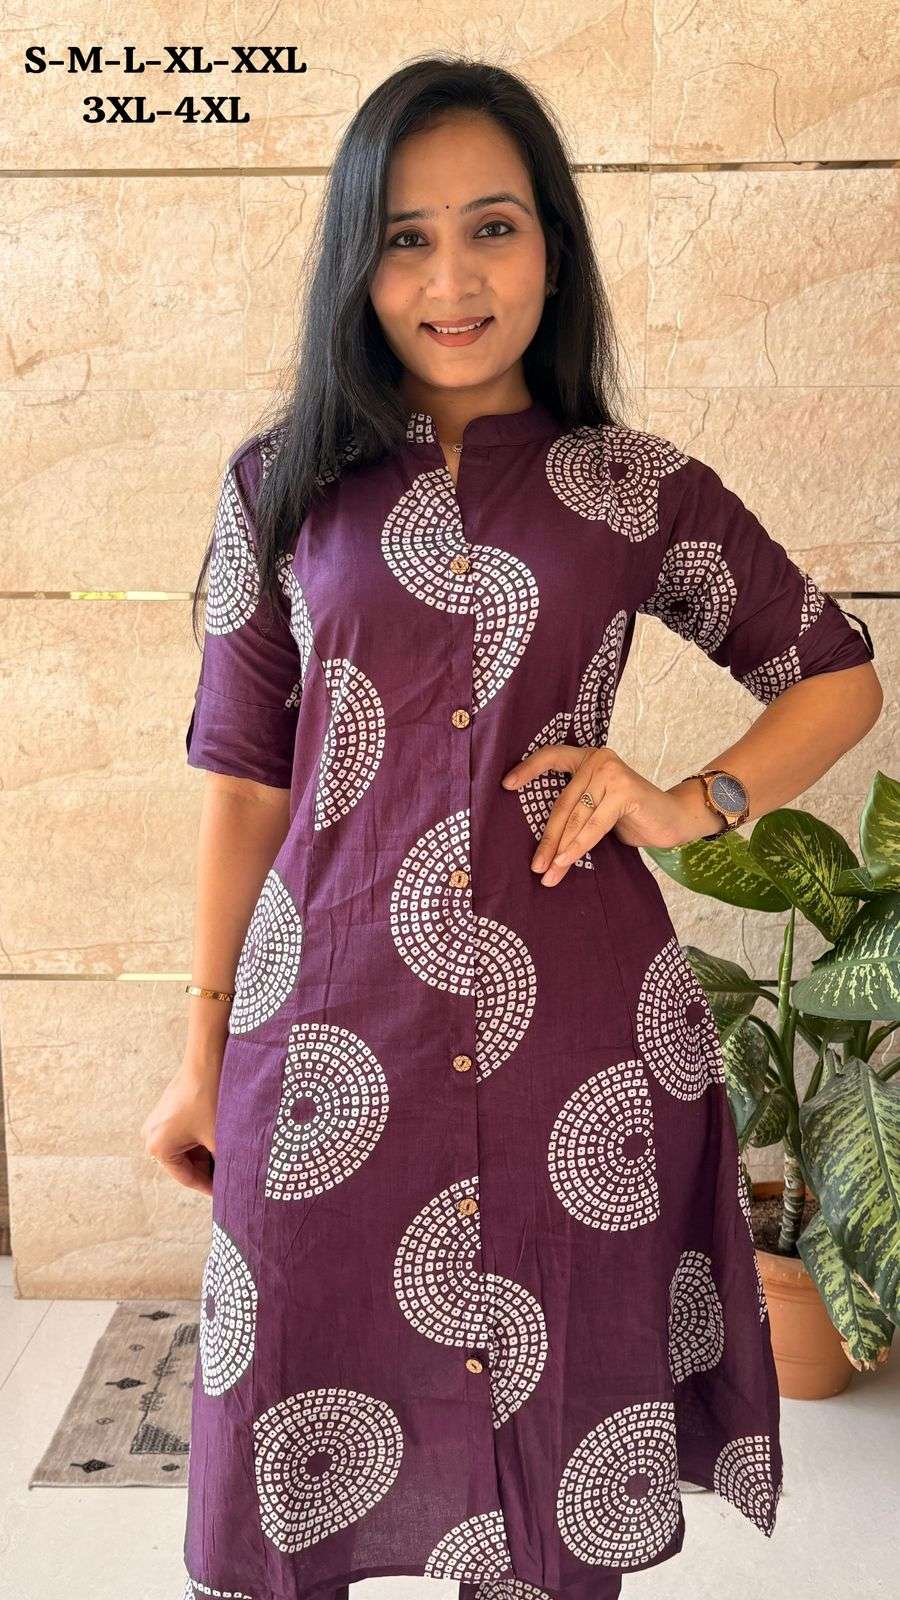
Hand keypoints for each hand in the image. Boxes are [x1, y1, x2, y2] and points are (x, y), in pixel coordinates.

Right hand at [139, 1056, 221, 1194]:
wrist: (206, 1062)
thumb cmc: (209, 1099)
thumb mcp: (218, 1138)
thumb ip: (223, 1163)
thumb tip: (234, 1183)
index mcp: (158, 1147)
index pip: (187, 1177)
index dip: (209, 1186)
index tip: (225, 1193)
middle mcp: (150, 1137)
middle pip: (184, 1164)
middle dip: (207, 1169)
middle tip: (230, 1178)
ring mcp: (156, 1123)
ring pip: (185, 1150)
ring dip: (205, 1154)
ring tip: (228, 1159)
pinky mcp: (165, 1112)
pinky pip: (184, 1135)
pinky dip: (200, 1140)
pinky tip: (220, 1142)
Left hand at [501, 744, 704, 884]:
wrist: (674, 819)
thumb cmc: (631, 815)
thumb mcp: (597, 807)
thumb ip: (575, 809)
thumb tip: (541, 840)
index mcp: (588, 758)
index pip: (552, 756)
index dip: (528, 769)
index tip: (506, 786)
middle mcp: (598, 759)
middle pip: (562, 803)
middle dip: (547, 839)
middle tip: (536, 866)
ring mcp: (612, 772)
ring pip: (576, 817)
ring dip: (560, 849)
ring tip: (549, 874)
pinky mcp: (625, 790)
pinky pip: (595, 824)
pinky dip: (579, 846)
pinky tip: (566, 861)